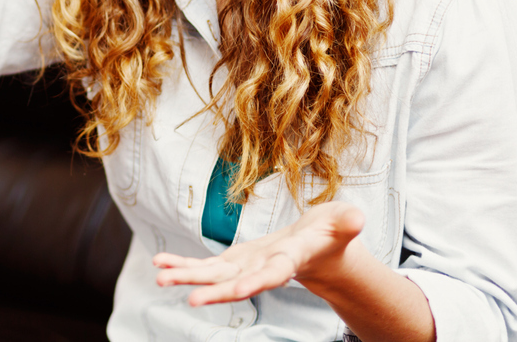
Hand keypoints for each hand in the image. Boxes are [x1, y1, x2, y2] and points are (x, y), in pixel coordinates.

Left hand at [154, 201, 364, 305]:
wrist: (318, 250)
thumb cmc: (331, 235)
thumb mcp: (342, 223)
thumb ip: (347, 223)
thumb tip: (357, 217)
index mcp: (289, 261)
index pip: (273, 275)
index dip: (257, 282)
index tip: (241, 290)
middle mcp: (262, 270)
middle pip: (236, 284)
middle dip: (214, 293)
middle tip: (190, 299)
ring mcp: (245, 268)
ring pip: (212, 277)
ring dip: (187, 277)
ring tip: (160, 276)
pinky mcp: (233, 262)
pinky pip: (204, 266)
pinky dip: (183, 264)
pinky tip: (160, 262)